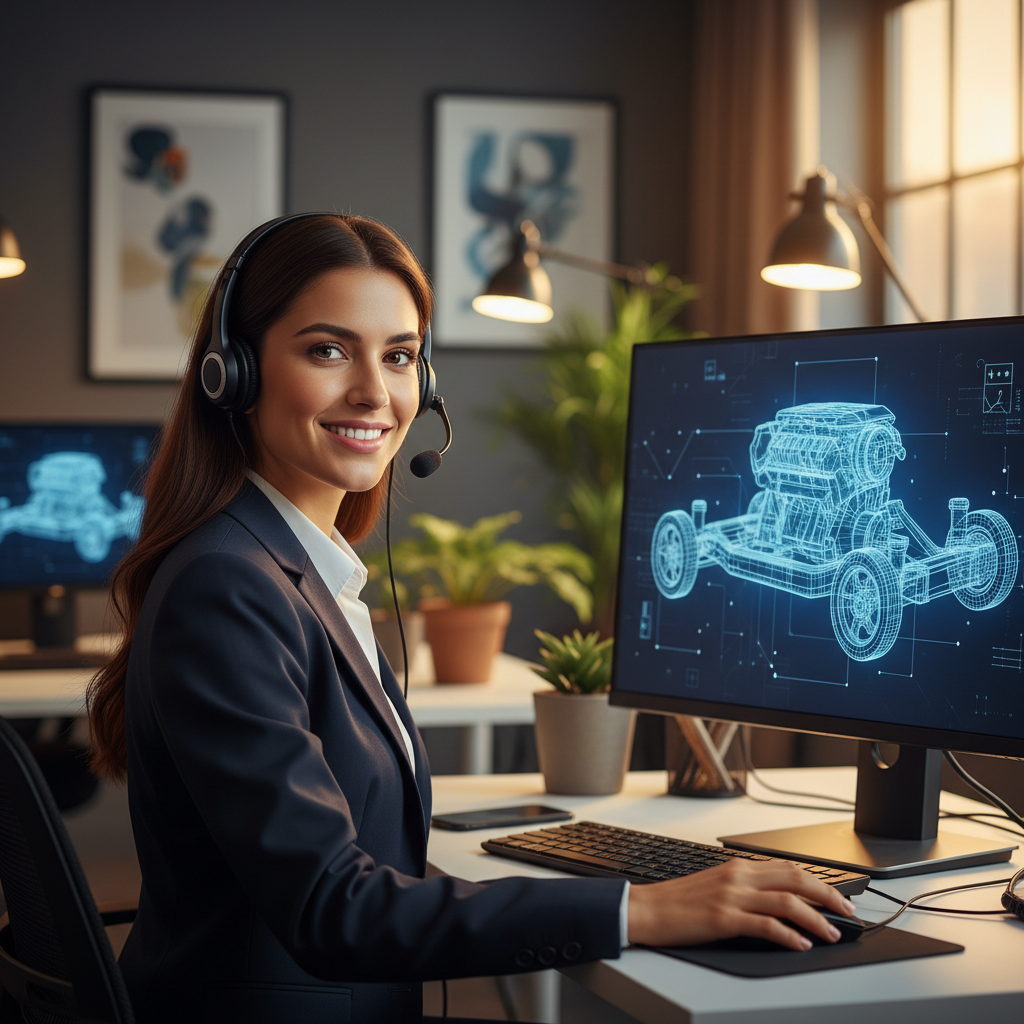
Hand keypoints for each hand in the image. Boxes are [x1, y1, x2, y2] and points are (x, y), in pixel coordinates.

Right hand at [626, 858, 856, 949]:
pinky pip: (766, 925)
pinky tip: (801, 944)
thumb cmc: (677, 902)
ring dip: (816, 919)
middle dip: (828, 897)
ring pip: (787, 902)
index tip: (837, 897)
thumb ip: (743, 887)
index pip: (788, 868)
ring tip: (832, 934)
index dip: (819, 882)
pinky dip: (790, 935)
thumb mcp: (714, 885)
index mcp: (737, 867)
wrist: (645, 909)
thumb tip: (775, 900)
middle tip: (847, 912)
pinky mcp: (724, 919)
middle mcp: (738, 877)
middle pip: (795, 879)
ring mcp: (732, 897)